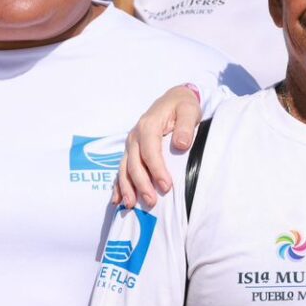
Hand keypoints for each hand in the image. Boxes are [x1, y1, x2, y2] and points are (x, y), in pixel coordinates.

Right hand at [113, 85, 203, 208]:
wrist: (173, 99)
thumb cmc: (182, 106)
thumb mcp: (189, 110)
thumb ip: (185, 126)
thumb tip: (181, 144)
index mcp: (148, 125)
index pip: (150, 150)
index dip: (156, 170)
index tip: (166, 186)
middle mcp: (135, 135)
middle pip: (134, 163)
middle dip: (141, 184)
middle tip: (152, 202)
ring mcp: (130, 144)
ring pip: (124, 168)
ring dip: (127, 188)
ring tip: (130, 205)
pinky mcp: (130, 151)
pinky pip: (121, 169)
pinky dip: (118, 185)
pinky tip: (116, 200)